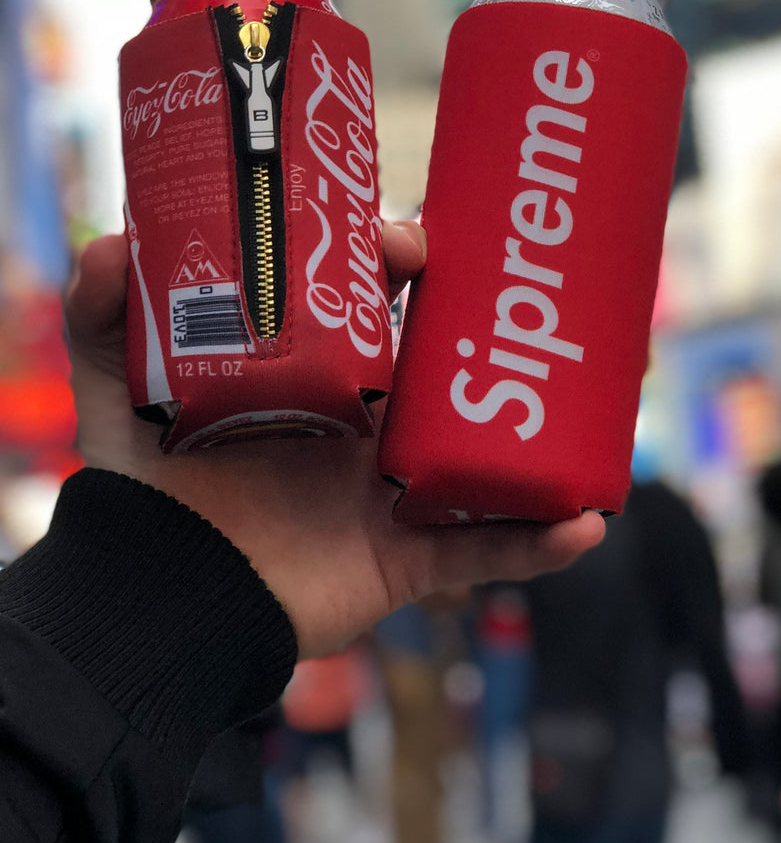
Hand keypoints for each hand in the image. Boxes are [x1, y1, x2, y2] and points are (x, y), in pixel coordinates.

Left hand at [67, 229, 603, 656]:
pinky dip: (538, 543)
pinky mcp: (408, 560)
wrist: (162, 601)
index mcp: (321, 375)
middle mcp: (369, 425)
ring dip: (554, 428)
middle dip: (511, 330)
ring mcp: (397, 492)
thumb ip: (103, 316)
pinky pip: (487, 553)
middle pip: (458, 367)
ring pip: (494, 452)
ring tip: (614, 385)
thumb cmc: (149, 490)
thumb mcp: (117, 389)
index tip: (421, 240)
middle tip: (555, 287)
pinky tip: (585, 522)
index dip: (410, 264)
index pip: (382, 306)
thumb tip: (108, 245)